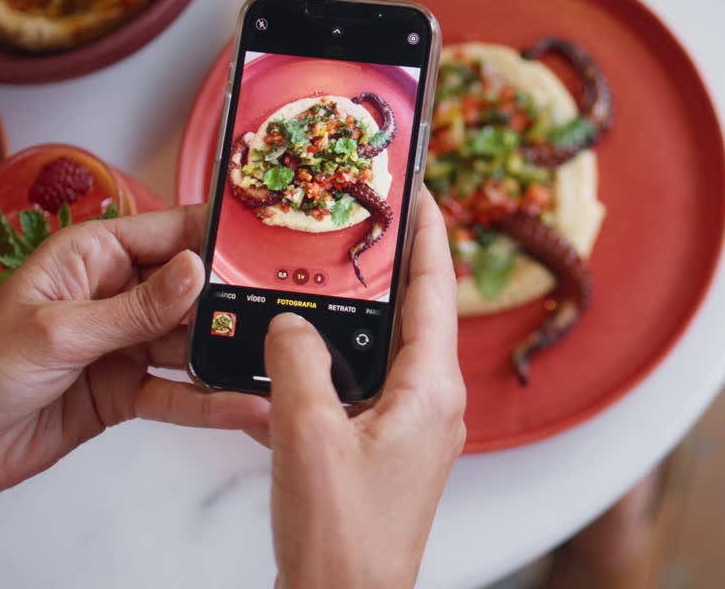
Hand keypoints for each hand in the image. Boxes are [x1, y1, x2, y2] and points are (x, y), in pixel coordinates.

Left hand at [0, 206, 269, 500]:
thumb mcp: (57, 332)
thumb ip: (135, 309)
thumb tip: (197, 272)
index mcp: (92, 257)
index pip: (170, 234)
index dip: (219, 237)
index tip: (269, 244)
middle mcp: (115, 296)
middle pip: (193, 293)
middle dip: (236, 305)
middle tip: (289, 315)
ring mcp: (124, 346)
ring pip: (193, 345)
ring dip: (230, 357)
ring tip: (280, 364)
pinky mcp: (127, 393)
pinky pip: (179, 394)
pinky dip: (212, 404)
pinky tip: (246, 408)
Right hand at [263, 187, 464, 588]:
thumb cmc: (344, 537)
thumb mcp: (307, 434)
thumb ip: (297, 362)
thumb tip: (290, 323)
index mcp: (433, 389)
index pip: (434, 289)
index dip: (427, 232)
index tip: (417, 187)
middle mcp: (434, 403)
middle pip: (418, 312)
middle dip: (395, 262)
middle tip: (368, 217)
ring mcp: (413, 427)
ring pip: (390, 348)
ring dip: (365, 311)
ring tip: (334, 269)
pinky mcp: (387, 449)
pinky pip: (368, 384)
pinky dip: (342, 359)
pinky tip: (305, 351)